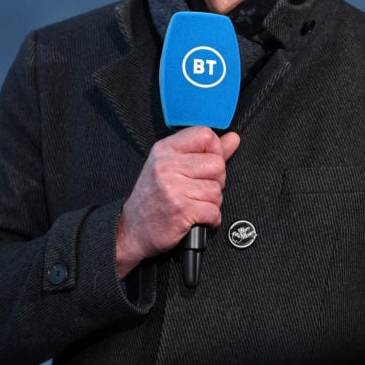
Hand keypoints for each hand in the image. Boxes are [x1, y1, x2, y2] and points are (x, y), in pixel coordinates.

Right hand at [116, 126, 240, 277]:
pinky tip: (197, 218)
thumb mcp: (171, 167)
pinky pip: (214, 211)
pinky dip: (211, 219)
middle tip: (199, 190)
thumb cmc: (152, 198)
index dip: (216, 151)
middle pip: (217, 164)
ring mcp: (173, 188)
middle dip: (216, 181)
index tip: (208, 165)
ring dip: (212, 202)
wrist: (131, 230)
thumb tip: (233, 139)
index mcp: (165, 149)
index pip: (206, 135)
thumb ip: (204, 152)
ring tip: (194, 204)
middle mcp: (167, 165)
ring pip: (217, 190)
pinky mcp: (180, 210)